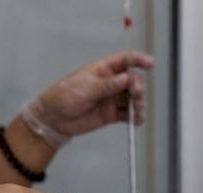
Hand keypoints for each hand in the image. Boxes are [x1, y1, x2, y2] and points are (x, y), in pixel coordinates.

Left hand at [22, 50, 153, 147]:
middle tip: (136, 94)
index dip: (138, 60)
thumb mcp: (85, 88)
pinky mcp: (109, 115)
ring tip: (136, 110)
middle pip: (132, 80)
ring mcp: (110, 99)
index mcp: (102, 70)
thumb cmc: (63, 97)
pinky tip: (136, 121)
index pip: (125, 60)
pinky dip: (133, 118)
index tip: (150, 64)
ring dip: (138, 103)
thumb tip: (127, 78)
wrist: (52, 119)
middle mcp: (110, 83)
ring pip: (131, 98)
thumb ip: (107, 85)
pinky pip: (126, 115)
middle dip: (138, 86)